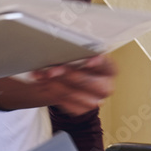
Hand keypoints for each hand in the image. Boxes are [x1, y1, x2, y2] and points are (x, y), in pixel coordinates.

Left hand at [0, 55, 116, 114]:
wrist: (71, 81)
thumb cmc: (76, 62)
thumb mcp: (80, 54)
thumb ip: (77, 50)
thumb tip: (65, 40)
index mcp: (109, 69)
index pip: (107, 65)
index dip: (99, 63)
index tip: (89, 60)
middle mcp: (106, 86)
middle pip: (90, 83)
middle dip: (70, 75)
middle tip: (53, 70)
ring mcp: (95, 100)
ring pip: (74, 94)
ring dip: (54, 84)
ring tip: (41, 75)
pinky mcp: (81, 109)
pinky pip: (64, 102)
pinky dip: (51, 91)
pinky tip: (42, 83)